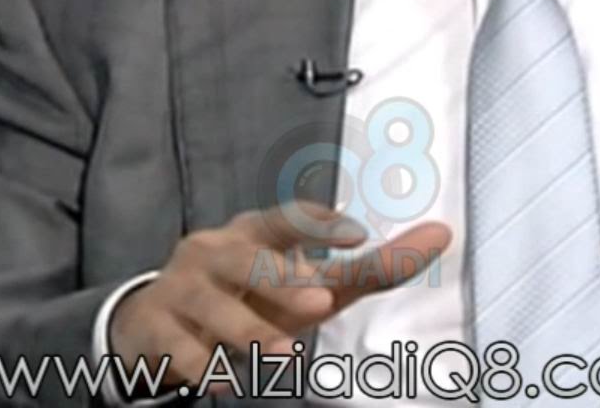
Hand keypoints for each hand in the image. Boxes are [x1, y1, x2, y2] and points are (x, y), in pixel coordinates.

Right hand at [108, 201, 451, 395]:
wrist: (157, 323)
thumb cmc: (252, 295)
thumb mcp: (309, 283)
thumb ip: (373, 266)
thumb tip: (442, 234)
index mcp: (253, 232)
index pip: (286, 218)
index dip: (319, 223)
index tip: (356, 235)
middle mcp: (214, 252)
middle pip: (247, 259)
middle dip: (281, 280)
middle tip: (320, 300)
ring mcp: (182, 290)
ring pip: (213, 307)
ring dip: (248, 330)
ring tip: (282, 356)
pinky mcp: (157, 330)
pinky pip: (180, 348)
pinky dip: (203, 365)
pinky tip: (224, 381)